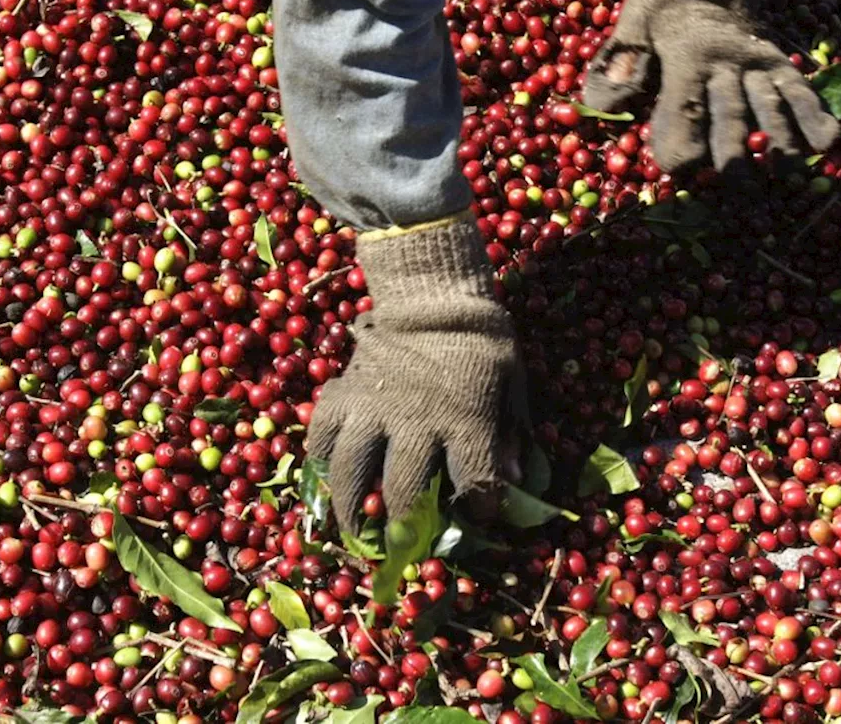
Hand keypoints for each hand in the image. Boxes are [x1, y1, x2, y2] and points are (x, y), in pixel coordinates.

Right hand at [307, 214, 526, 530]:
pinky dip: (321, 459)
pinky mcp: (343, 393)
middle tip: (404, 546)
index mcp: (465, 418)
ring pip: (352, 471)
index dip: (479, 509)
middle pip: (406, 490)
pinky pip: (322, 434)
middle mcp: (415, 420)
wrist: (431, 293)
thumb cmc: (480, 340)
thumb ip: (514, 433)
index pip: (474, 482)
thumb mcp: (512, 382)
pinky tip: (328, 475)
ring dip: (351, 508)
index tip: (477, 518)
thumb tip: (518, 482)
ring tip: (354, 532)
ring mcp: (372, 407)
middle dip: (407, 527)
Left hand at [583, 0, 839, 173]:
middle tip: (736, 183)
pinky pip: (800, 89)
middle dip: (733, 153)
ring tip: (779, 173)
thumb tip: (605, 107)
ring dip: (778, 142)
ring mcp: (757, 62)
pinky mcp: (779, 61)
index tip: (678, 168)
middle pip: (731, 115)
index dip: (679, 142)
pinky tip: (821, 145)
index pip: (684, 108)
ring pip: (771, 105)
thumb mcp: (629, 29)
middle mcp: (726, 62)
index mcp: (685, 57)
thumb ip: (618, 67)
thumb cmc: (657, 13)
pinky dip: (813, 116)